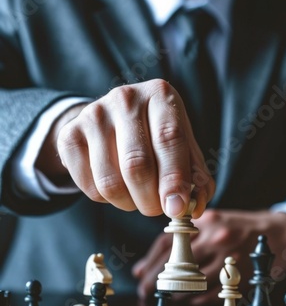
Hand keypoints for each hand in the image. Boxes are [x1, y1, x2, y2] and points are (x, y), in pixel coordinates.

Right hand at [37, 80, 214, 216]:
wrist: (111, 122)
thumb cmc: (156, 138)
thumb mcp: (184, 150)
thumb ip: (196, 178)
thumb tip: (194, 206)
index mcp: (160, 96)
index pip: (169, 139)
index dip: (174, 179)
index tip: (177, 209)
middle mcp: (125, 99)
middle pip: (136, 165)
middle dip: (150, 200)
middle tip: (156, 209)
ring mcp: (93, 115)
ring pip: (110, 182)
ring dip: (128, 203)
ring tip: (137, 197)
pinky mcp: (69, 135)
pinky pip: (88, 187)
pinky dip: (106, 200)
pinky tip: (115, 187)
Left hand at [132, 208, 285, 304]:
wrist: (282, 232)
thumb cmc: (241, 227)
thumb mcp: (213, 221)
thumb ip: (185, 237)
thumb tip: (147, 264)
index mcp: (206, 221)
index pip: (169, 242)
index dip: (150, 261)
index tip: (139, 275)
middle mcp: (217, 237)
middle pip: (176, 263)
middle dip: (156, 281)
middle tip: (146, 292)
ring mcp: (231, 257)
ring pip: (193, 282)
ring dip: (176, 293)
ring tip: (168, 297)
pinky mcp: (242, 275)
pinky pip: (212, 294)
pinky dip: (197, 300)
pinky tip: (191, 300)